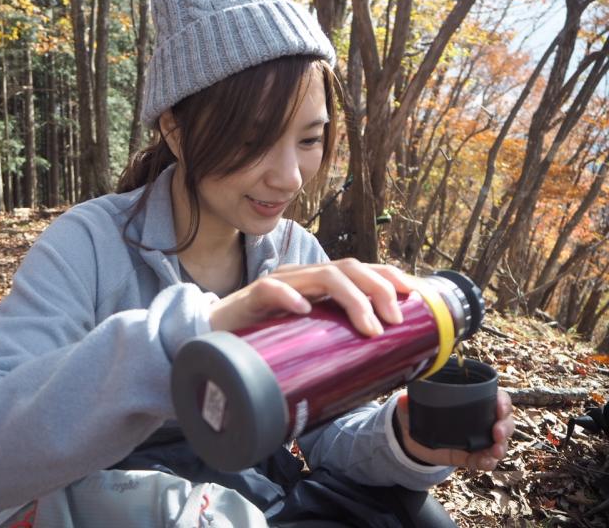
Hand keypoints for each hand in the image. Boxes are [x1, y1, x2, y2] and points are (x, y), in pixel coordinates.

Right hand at [208, 258, 415, 335]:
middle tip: (395, 320)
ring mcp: (277, 283)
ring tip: (368, 326)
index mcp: (316, 283)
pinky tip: (304, 310)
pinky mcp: (251, 298)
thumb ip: (333, 339)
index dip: (389, 275)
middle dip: (378, 289)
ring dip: (351, 298)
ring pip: (321, 275)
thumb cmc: (266, 340)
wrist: (214, 340)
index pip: (360, 268)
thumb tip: (377, 363)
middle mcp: (301, 277)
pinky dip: (290, 296)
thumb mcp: (307, 336)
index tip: (415, 294)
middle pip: (347, 267)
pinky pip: (271, 289)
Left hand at [394, 389, 514, 469]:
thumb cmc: (419, 415)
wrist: (412, 440)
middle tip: (497, 432)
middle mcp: (481, 420)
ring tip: (495, 451)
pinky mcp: (471, 457)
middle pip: (505, 421)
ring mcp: (478, 440)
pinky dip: (488, 462)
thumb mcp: (412, 407)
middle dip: (505, 427)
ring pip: (500, 443)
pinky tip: (487, 463)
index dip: (503, 402)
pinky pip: (485, 461)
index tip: (500, 407)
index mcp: (473, 402)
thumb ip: (408, 403)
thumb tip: (403, 399)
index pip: (496, 399)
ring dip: (501, 447)